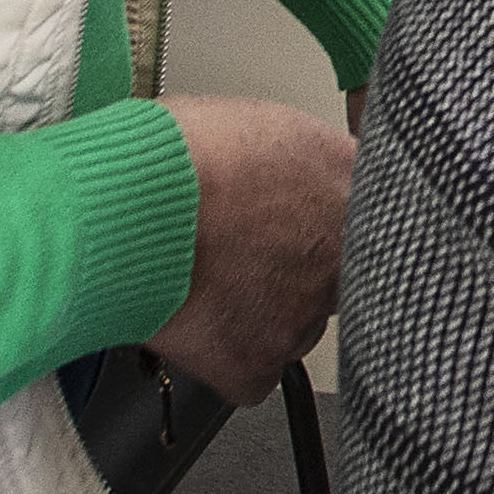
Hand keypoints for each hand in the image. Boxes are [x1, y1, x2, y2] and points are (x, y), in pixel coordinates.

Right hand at [145, 95, 356, 404]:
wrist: (119, 212)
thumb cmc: (174, 155)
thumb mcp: (266, 124)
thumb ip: (313, 157)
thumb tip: (313, 172)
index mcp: (351, 186)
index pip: (375, 212)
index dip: (331, 219)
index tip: (306, 220)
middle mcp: (342, 256)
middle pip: (338, 274)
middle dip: (301, 266)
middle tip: (252, 249)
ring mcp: (303, 315)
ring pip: (297, 322)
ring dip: (265, 307)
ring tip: (211, 276)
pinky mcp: (257, 363)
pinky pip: (253, 369)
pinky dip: (229, 352)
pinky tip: (198, 318)